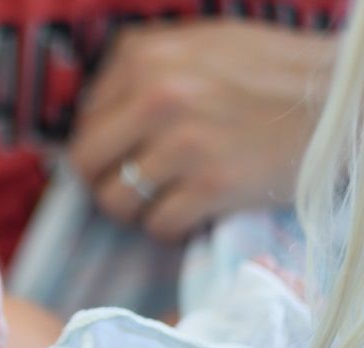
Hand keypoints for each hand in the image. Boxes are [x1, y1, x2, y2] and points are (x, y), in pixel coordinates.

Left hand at [70, 20, 334, 240]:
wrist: (342, 104)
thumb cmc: (273, 74)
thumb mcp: (204, 46)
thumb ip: (146, 68)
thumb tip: (96, 110)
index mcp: (145, 57)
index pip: (85, 120)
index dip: (103, 145)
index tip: (124, 155)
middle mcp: (156, 96)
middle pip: (88, 164)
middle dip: (106, 181)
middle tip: (134, 187)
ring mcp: (182, 142)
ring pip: (116, 201)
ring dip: (137, 209)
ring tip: (166, 198)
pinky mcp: (211, 184)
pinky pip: (159, 224)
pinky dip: (171, 226)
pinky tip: (193, 211)